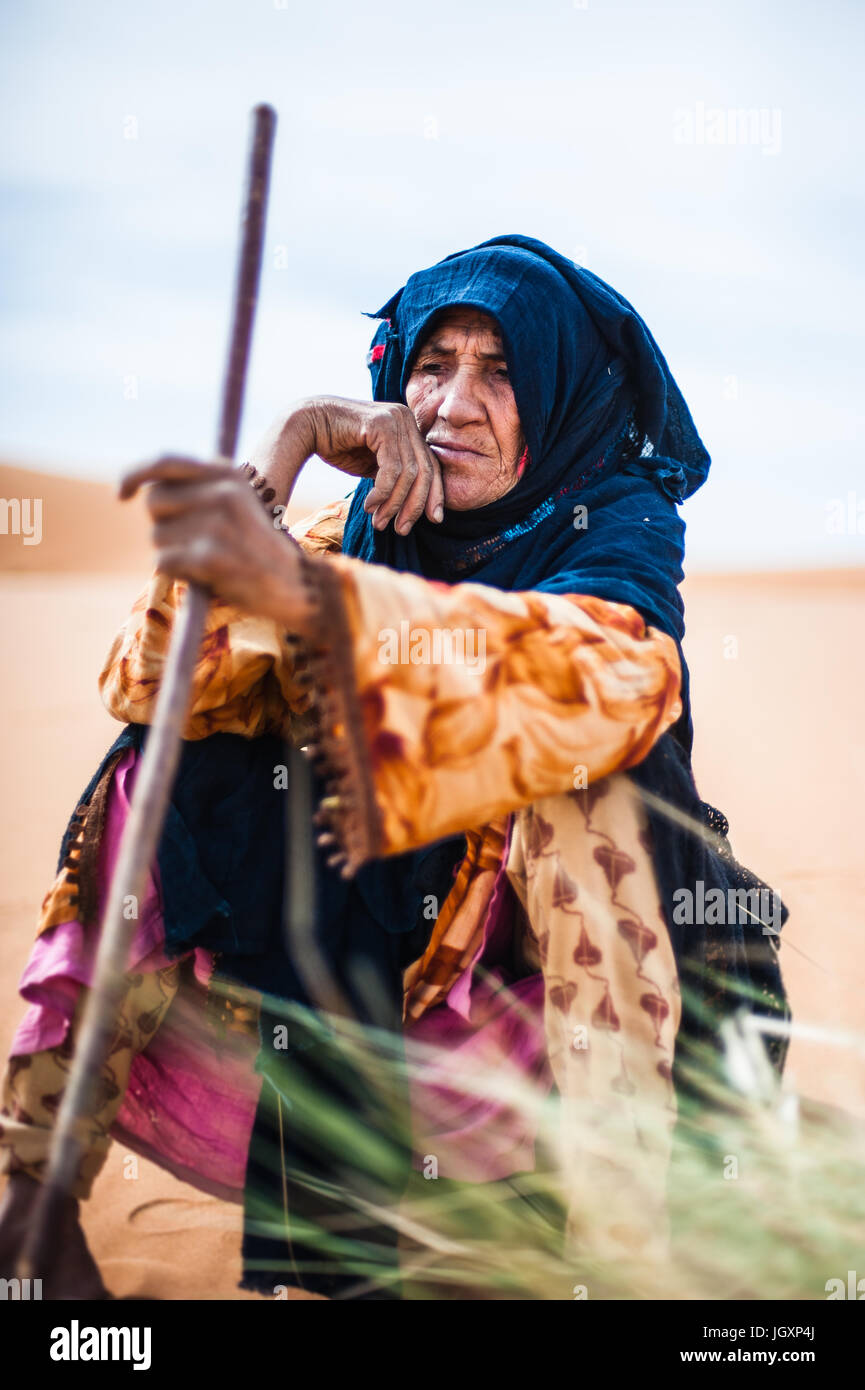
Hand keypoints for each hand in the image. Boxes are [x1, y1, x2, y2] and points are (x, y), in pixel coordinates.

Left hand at [119, 455, 313, 631]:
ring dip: (172, 553)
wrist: (297, 587)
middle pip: (155, 502)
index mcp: (228, 474)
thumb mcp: (236, 506)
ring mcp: (216, 524)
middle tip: (192, 542)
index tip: (122, 494)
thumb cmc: (257, 550)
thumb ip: (199, 492)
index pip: (165, 462)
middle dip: (163, 525)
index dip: (135, 474)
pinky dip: (178, 573)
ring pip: (157, 537)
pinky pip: (165, 562)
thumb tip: (144, 491)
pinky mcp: (210, 557)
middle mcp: (223, 492)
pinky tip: (207, 576)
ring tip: (208, 561)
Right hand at [253, 396, 444, 534]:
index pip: (430, 465)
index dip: (434, 494)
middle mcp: (406, 418)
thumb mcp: (374, 464)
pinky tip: (369, 505)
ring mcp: (395, 418)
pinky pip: (392, 468)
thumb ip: (395, 476)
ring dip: (393, 503)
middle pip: (424, 470)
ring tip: (379, 521)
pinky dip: (382, 492)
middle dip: (415, 505)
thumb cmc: (338, 446)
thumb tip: (414, 503)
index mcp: (408, 426)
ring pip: (408, 473)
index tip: (434, 520)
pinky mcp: (382, 424)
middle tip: (401, 529)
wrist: (306, 426)